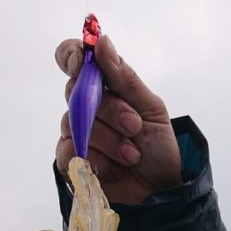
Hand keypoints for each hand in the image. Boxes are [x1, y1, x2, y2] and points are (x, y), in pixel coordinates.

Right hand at [55, 35, 181, 203]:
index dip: (71, 55)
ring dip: (111, 142)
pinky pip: (69, 152)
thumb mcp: (151, 109)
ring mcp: (75, 134)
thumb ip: (125, 78)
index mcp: (103, 87)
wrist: (162, 188)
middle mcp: (84, 107)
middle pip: (77, 94)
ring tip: (132, 155)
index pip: (72, 59)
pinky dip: (98, 161)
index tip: (83, 60)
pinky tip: (115, 169)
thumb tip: (101, 42)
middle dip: (111, 112)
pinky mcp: (71, 162)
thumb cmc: (158, 147)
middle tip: (135, 127)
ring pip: (76, 126)